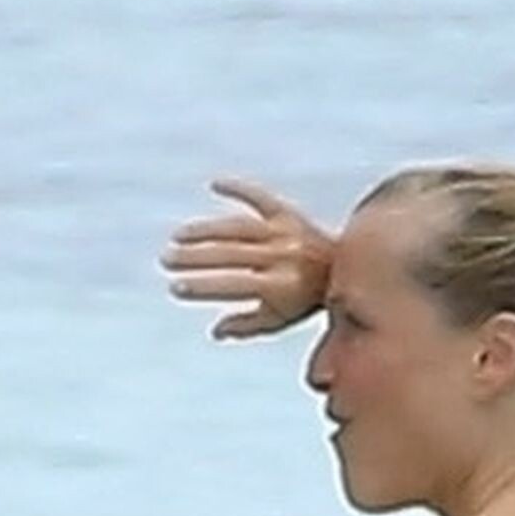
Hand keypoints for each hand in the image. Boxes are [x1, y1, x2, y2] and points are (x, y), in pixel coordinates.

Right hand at [160, 178, 334, 339]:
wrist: (347, 270)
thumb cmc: (307, 301)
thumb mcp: (281, 320)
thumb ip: (247, 325)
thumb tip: (215, 331)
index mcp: (281, 286)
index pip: (234, 285)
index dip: (204, 286)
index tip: (176, 287)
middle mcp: (283, 256)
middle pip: (231, 255)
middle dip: (196, 258)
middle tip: (167, 259)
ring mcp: (286, 232)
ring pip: (237, 227)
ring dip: (206, 230)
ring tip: (179, 236)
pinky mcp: (288, 213)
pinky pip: (260, 197)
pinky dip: (239, 188)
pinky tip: (215, 184)